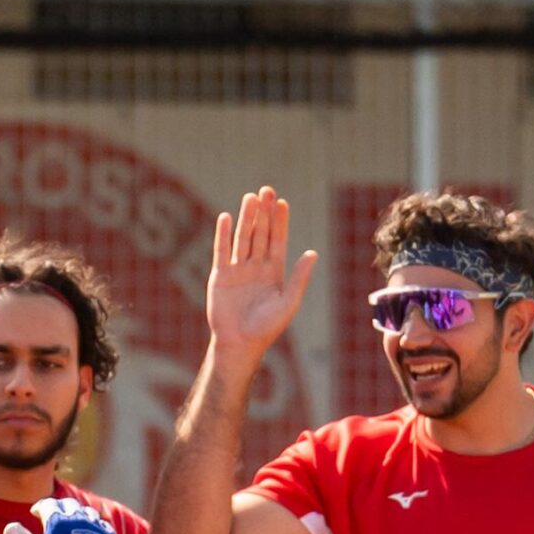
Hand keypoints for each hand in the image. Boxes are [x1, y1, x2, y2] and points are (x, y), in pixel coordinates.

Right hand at [206, 187, 316, 361]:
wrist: (239, 343)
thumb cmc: (267, 327)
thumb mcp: (289, 302)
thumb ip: (299, 277)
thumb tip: (312, 252)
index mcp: (274, 272)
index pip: (277, 240)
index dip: (280, 222)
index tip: (282, 202)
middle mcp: (256, 267)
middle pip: (260, 234)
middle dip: (264, 213)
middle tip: (266, 190)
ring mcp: (237, 270)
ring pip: (243, 238)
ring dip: (246, 218)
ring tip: (250, 198)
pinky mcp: (220, 276)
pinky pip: (222, 251)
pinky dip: (224, 234)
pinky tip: (226, 218)